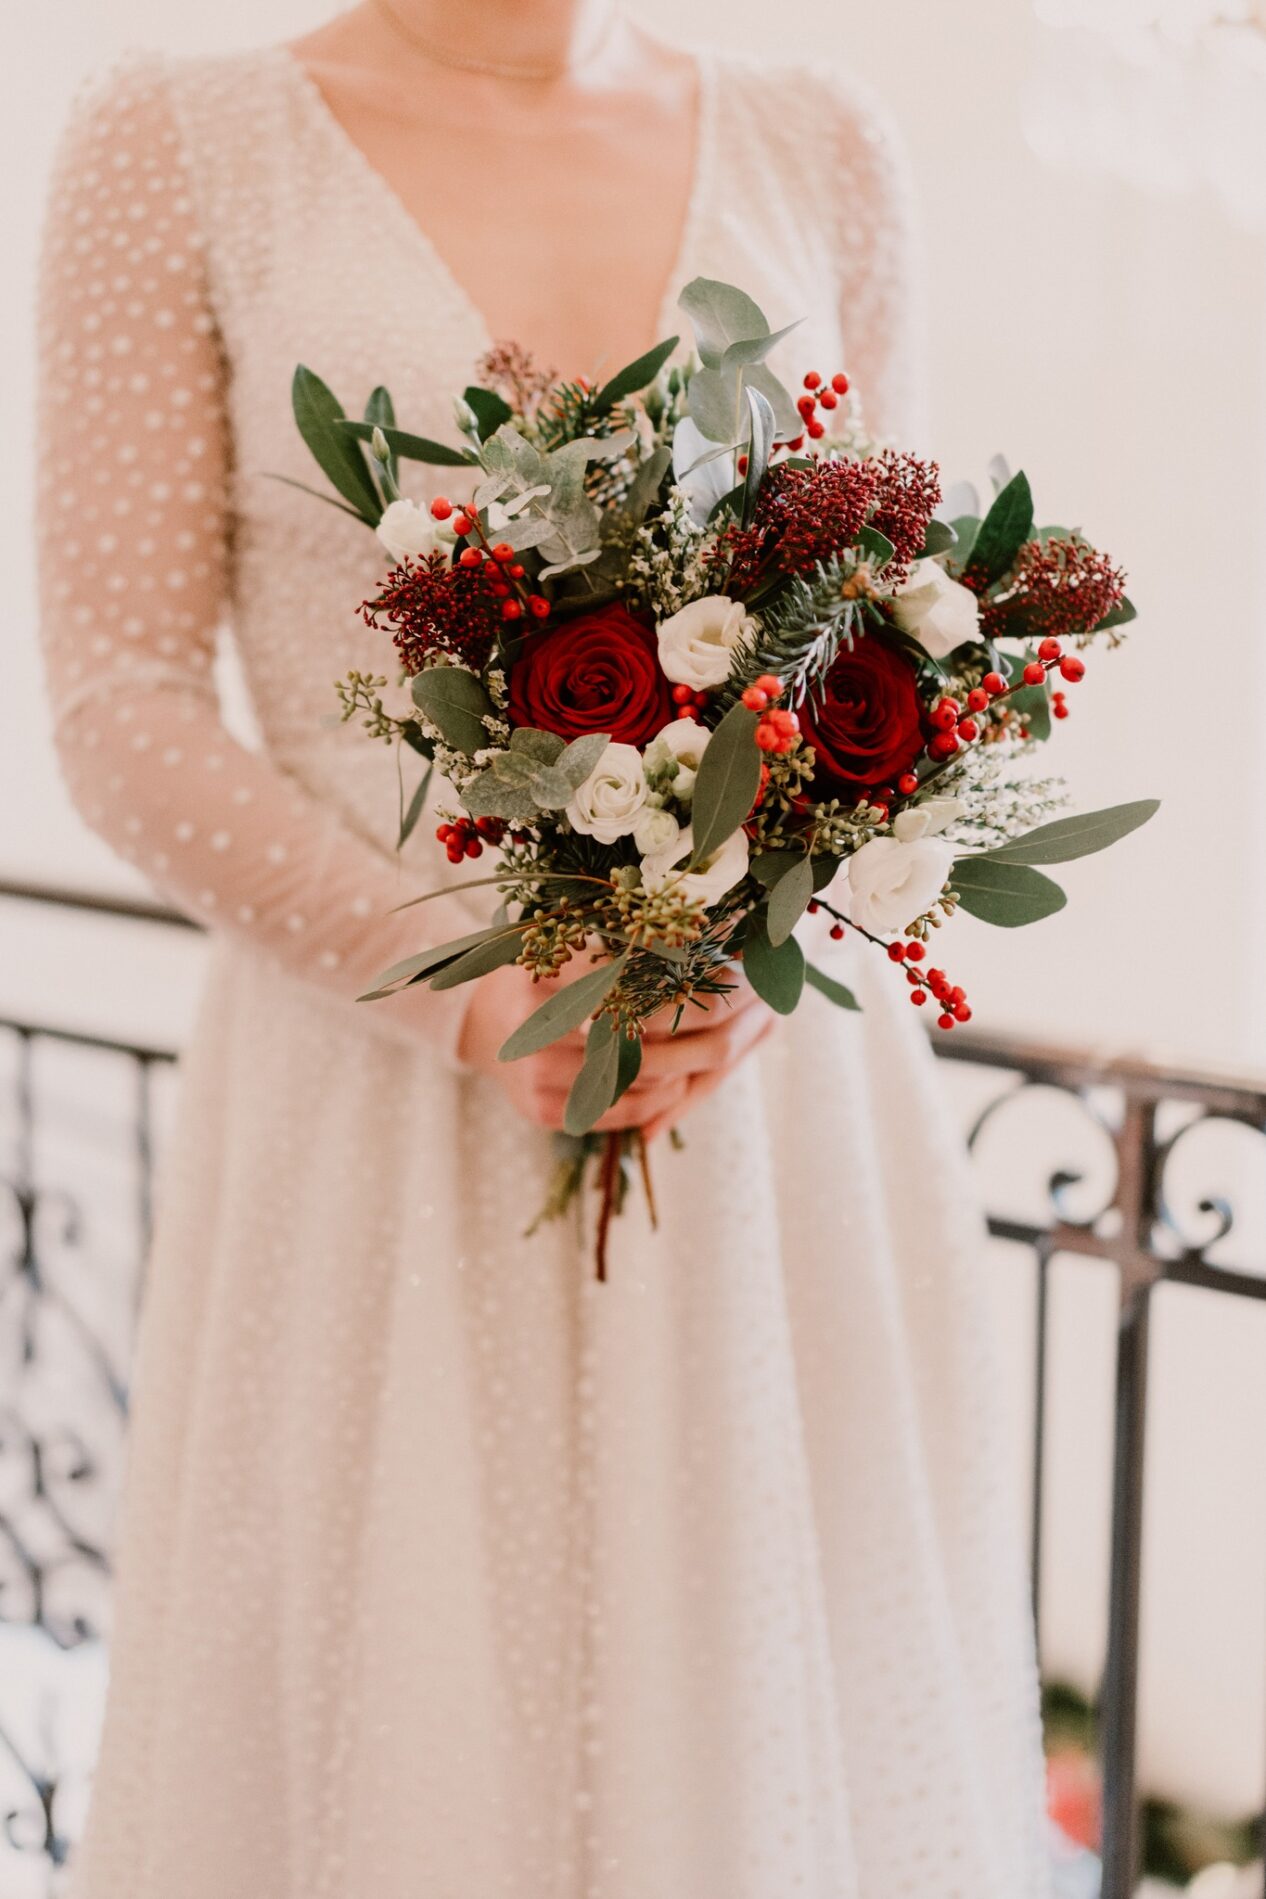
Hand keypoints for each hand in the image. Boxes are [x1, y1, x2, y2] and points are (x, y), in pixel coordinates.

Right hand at [457, 960, 774, 1137]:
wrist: (481, 1026)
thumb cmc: (536, 976)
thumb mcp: (561, 951)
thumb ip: (605, 950)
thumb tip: (679, 934)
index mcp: (535, 995)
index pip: (616, 1002)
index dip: (668, 999)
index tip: (710, 987)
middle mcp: (530, 1045)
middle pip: (628, 1049)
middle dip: (683, 1039)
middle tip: (726, 1028)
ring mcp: (535, 1086)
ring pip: (628, 1084)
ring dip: (675, 1073)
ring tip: (708, 1054)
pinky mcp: (543, 1115)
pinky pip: (614, 1113)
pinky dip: (653, 1101)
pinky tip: (678, 1083)